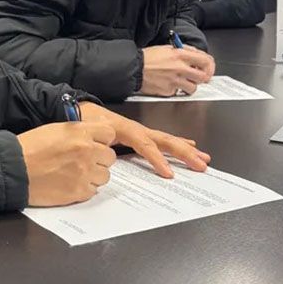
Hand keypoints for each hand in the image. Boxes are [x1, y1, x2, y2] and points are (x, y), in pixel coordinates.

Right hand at [18, 122, 115, 206]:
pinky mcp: (79, 191)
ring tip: (76, 172)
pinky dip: (84, 188)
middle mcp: (86, 151)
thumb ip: (79, 131)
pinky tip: (71, 183)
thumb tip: (94, 136)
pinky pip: (93, 191)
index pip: (110, 134)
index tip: (96, 143)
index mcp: (81, 132)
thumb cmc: (31, 147)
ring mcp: (84, 172)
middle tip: (84, 160)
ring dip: (94, 174)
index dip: (103, 139)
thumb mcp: (57, 128)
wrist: (15, 168)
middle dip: (99, 158)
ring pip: (105, 175)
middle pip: (110, 157)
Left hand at [78, 103, 210, 178]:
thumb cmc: (85, 121)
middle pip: (165, 140)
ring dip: (186, 148)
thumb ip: (98, 143)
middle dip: (184, 152)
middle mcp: (137, 129)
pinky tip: (188, 145)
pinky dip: (177, 142)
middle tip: (200, 164)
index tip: (169, 174)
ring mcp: (141, 131)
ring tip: (202, 157)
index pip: (145, 145)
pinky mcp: (140, 134)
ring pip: (167, 139)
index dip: (158, 159)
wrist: (80, 109)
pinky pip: (162, 139)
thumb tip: (107, 154)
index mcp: (125, 129)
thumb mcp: (89, 133)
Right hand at [140, 45, 215, 95]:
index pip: (206, 61)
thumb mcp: (168, 48)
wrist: (134, 68)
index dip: (209, 66)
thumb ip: (184, 51)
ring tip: (182, 81)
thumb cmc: (148, 57)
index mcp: (181, 55)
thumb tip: (196, 55)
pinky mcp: (169, 91)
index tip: (208, 68)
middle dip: (202, 78)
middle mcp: (180, 68)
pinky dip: (176, 90)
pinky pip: (179, 93)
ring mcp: (175, 81)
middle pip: (203, 77)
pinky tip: (170, 84)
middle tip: (198, 77)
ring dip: (190, 85)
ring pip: (193, 88)